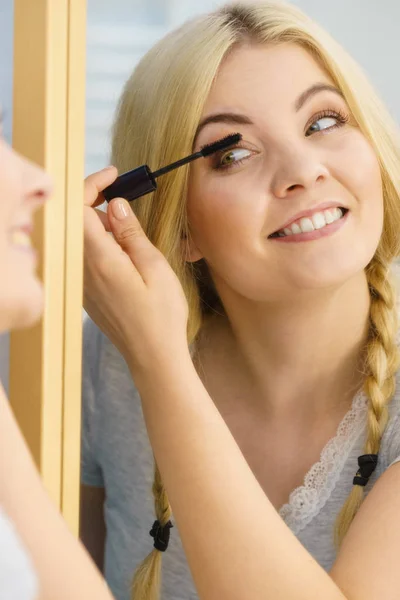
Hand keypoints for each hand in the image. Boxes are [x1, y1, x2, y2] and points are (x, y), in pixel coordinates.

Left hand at [83, 167, 188, 373]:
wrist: (153, 356)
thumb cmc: (161, 316)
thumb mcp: (155, 267)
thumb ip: (131, 233)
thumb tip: (115, 204)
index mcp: (100, 260)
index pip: (80, 208)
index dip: (92, 184)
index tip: (114, 175)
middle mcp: (84, 270)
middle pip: (76, 220)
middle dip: (96, 199)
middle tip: (125, 193)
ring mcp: (83, 282)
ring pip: (81, 237)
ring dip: (100, 222)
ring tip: (131, 224)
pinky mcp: (87, 291)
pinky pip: (86, 255)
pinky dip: (100, 241)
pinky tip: (124, 248)